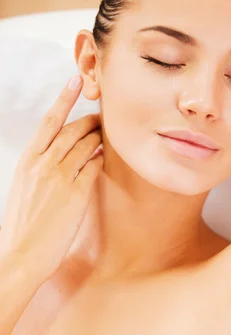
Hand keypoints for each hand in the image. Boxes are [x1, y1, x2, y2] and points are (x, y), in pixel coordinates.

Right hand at [0, 75, 102, 283]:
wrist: (22, 254)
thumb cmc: (22, 225)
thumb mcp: (23, 189)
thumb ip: (37, 170)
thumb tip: (52, 159)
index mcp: (27, 161)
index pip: (48, 122)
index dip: (63, 98)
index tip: (74, 80)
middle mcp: (43, 164)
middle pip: (72, 130)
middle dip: (90, 120)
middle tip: (102, 116)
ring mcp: (61, 178)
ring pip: (86, 145)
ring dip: (98, 137)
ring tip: (105, 136)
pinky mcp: (77, 194)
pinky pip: (94, 167)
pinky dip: (100, 158)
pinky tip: (104, 157)